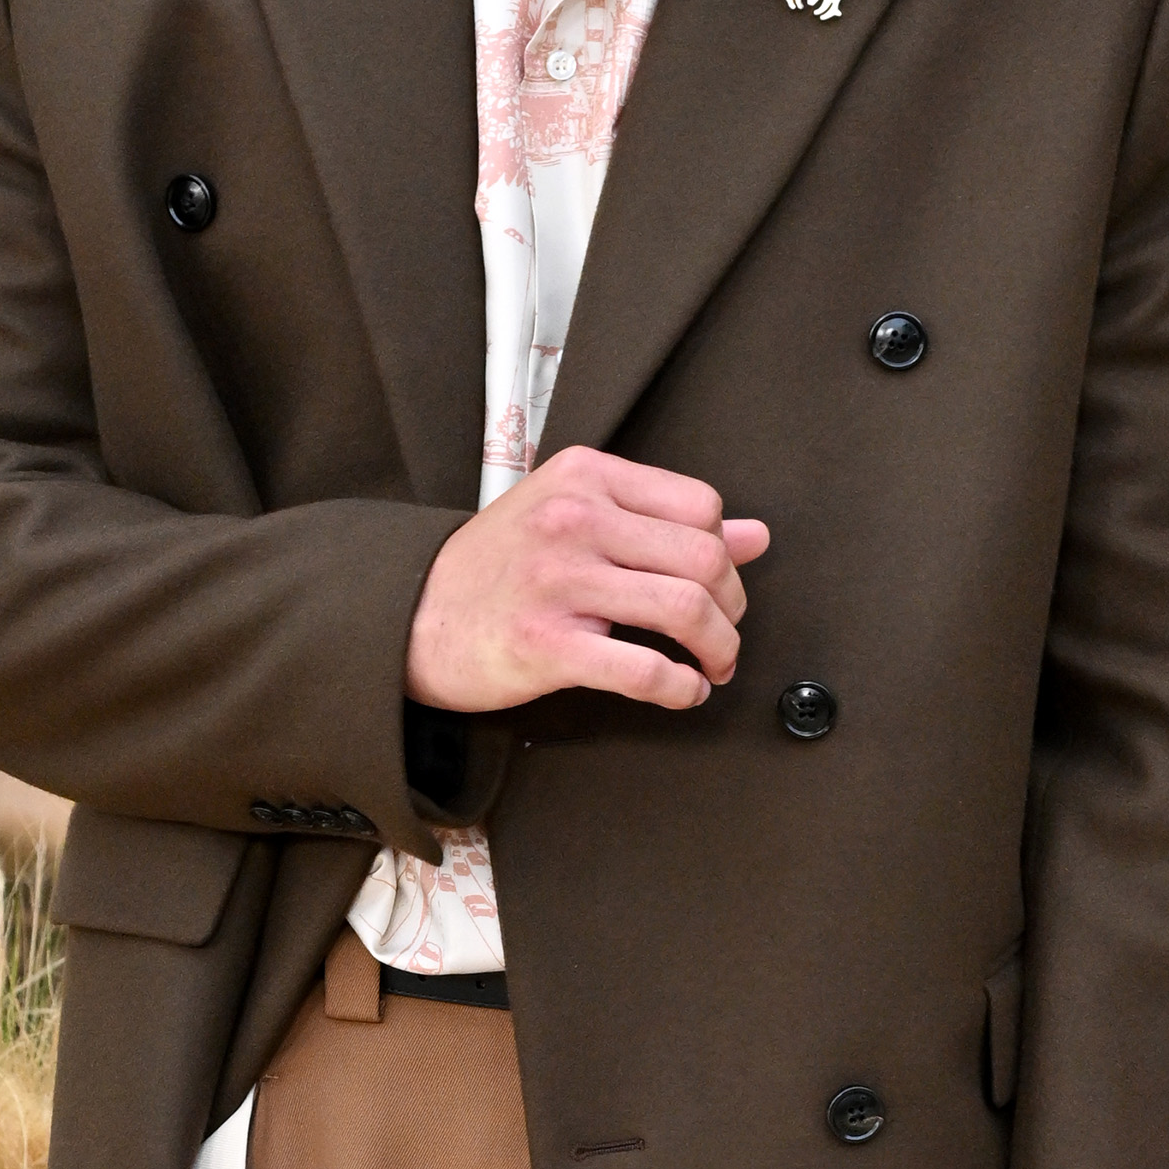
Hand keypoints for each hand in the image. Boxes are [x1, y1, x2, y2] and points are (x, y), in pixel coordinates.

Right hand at [405, 446, 769, 715]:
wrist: (412, 614)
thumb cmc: (497, 566)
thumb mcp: (574, 515)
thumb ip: (662, 519)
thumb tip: (756, 536)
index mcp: (584, 476)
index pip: (700, 505)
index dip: (726, 552)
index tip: (718, 584)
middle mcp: (573, 519)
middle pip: (704, 558)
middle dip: (732, 607)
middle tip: (723, 633)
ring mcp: (558, 581)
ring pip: (685, 609)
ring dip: (719, 648)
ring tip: (712, 665)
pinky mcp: (546, 645)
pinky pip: (644, 670)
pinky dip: (681, 688)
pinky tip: (684, 692)